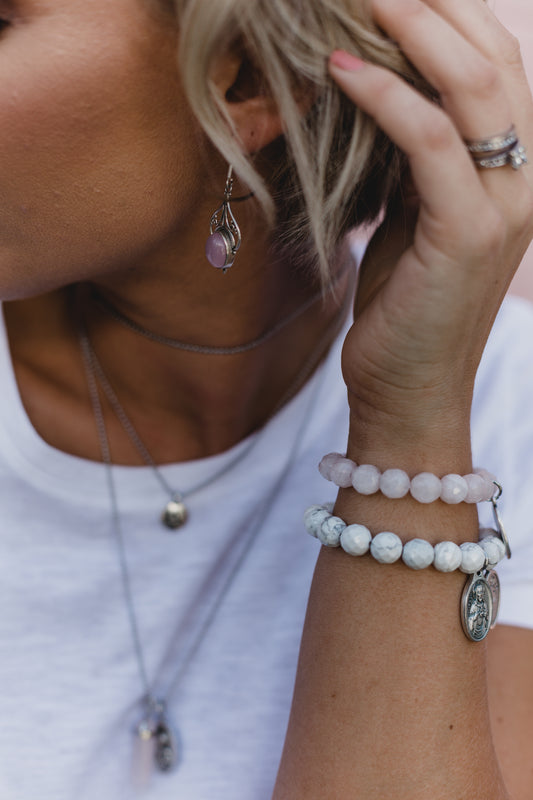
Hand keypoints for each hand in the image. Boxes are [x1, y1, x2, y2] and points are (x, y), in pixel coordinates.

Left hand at [329, 0, 532, 439]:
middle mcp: (528, 180)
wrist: (407, 388)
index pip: (498, 62)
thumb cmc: (404, 304)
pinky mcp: (467, 235)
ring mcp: (506, 207)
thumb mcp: (412, 216)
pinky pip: (431, 142)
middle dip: (436, 4)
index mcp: (517, 171)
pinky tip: (339, 69)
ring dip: (416, 29)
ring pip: (476, 87)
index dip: (451, 13)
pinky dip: (386, 97)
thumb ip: (417, 159)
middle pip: (496, 57)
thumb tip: (382, 92)